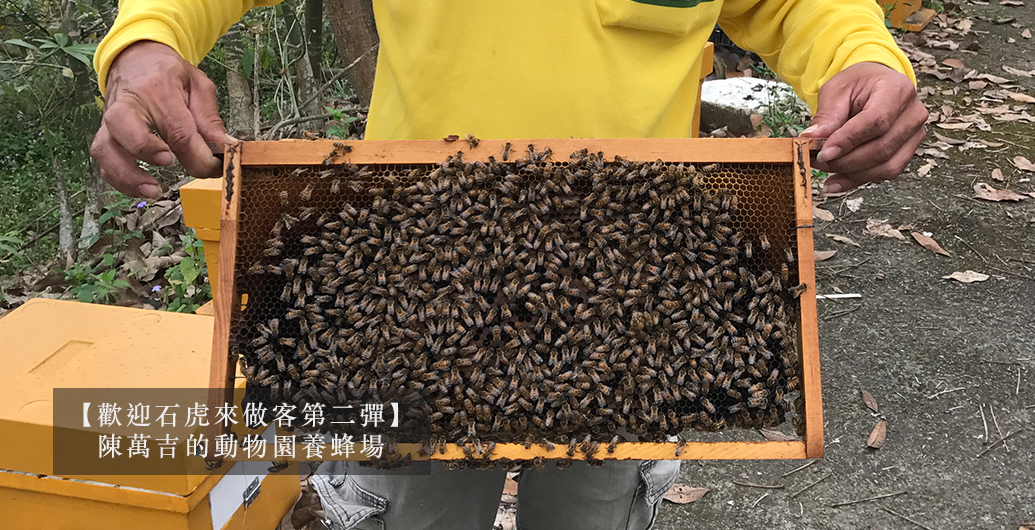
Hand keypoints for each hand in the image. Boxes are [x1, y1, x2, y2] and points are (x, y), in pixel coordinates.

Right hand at [90, 41, 232, 197]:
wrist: (135, 59)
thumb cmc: (168, 74)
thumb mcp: (198, 84)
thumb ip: (210, 117)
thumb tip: (225, 147)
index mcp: (156, 90)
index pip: (178, 130)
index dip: (198, 156)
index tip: (214, 168)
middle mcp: (127, 104)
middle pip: (125, 128)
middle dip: (146, 151)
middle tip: (169, 162)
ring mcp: (110, 120)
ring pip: (105, 149)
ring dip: (126, 175)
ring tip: (153, 190)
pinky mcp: (105, 134)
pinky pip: (102, 160)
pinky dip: (117, 179)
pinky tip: (140, 189)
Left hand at [799, 62, 927, 193]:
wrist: (875, 85)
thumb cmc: (858, 84)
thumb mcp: (836, 90)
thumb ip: (826, 115)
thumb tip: (812, 140)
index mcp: (897, 90)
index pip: (876, 121)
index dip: (848, 141)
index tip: (824, 152)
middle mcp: (912, 113)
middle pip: (881, 148)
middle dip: (845, 160)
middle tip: (817, 161)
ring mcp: (914, 134)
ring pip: (886, 166)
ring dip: (851, 173)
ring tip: (825, 168)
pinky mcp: (908, 151)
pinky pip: (886, 172)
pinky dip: (858, 180)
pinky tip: (836, 181)